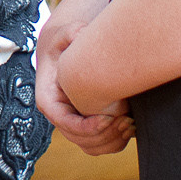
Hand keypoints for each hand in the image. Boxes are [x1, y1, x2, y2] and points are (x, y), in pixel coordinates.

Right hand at [35, 20, 133, 154]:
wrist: (68, 53)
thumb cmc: (66, 44)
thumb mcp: (64, 34)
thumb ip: (71, 32)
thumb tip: (82, 34)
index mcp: (49, 100)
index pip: (63, 122)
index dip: (86, 126)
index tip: (109, 117)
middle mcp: (60, 117)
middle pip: (80, 139)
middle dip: (105, 134)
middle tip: (127, 120)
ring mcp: (74, 125)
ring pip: (92, 147)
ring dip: (113, 140)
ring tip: (131, 123)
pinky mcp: (88, 129)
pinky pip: (102, 146)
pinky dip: (117, 142)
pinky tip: (131, 126)